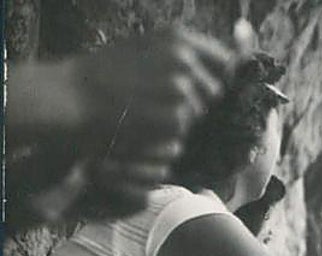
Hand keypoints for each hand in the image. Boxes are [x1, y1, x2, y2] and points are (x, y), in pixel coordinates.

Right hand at [64, 28, 232, 157]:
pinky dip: (167, 130)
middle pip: (214, 90)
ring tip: (146, 109)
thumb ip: (182, 52)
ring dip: (179, 116)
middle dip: (196, 98)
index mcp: (177, 38)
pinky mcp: (176, 117)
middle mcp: (185, 59)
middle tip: (159, 99)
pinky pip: (185, 129)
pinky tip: (143, 122)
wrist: (72, 96)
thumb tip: (227, 61)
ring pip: (199, 112)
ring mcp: (182, 89)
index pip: (225, 60)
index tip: (203, 83)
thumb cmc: (104, 73)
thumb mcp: (143, 47)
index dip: (217, 74)